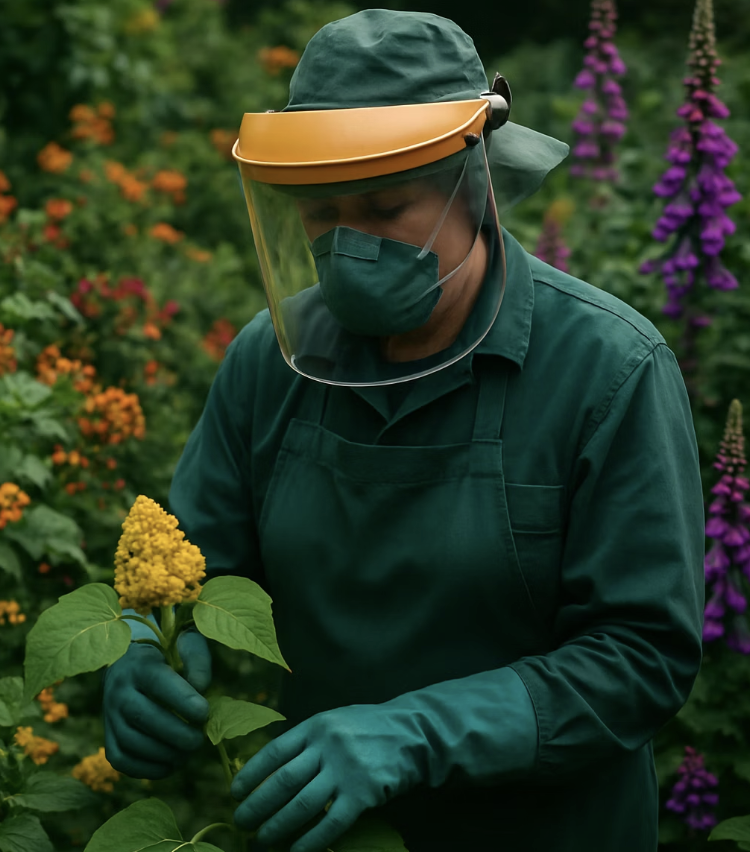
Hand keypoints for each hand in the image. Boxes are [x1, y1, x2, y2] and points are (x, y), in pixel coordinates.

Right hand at [103, 629, 211, 778]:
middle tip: (199, 740)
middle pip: (141, 715)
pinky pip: (121, 759)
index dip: (181, 699)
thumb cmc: (169, 656)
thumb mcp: (186, 646)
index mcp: (139, 663)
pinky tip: (169, 765)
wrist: (133, 665)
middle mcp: (119, 689)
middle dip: (174, 733)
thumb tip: (201, 688)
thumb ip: (197, 662)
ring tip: (187, 754)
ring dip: (162, 754)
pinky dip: (146, 769)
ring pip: (130, 741)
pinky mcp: (108, 737)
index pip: (157, 680)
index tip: (203, 713)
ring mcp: (109, 714)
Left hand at [230, 703, 426, 851]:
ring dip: (277, 827)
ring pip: (302, 805)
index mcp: (316, 726)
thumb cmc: (368, 729)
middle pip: (283, 781)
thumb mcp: (335, 722)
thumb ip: (308, 743)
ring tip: (262, 840)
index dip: (251, 775)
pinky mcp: (364, 792)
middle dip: (257, 806)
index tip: (234, 793)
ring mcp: (345, 769)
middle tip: (242, 823)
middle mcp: (327, 745)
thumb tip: (272, 772)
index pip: (274, 752)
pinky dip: (310, 842)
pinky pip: (331, 823)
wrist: (413, 732)